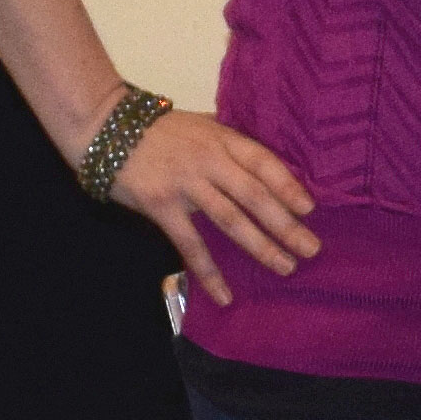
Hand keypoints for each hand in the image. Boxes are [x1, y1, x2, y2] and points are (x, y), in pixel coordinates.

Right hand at [107, 108, 318, 306]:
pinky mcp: (162, 207)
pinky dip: (209, 271)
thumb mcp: (202, 126)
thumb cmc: (159, 130)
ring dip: (260, 246)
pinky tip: (224, 293)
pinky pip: (191, 244)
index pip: (265, 163)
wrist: (108, 129)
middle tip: (311, 248)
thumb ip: (228, 143)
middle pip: (256, 195)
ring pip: (231, 220)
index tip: (310, 208)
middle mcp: (211, 161)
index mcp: (224, 139)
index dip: (289, 186)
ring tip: (285, 266)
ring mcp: (187, 184)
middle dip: (286, 224)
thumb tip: (260, 162)